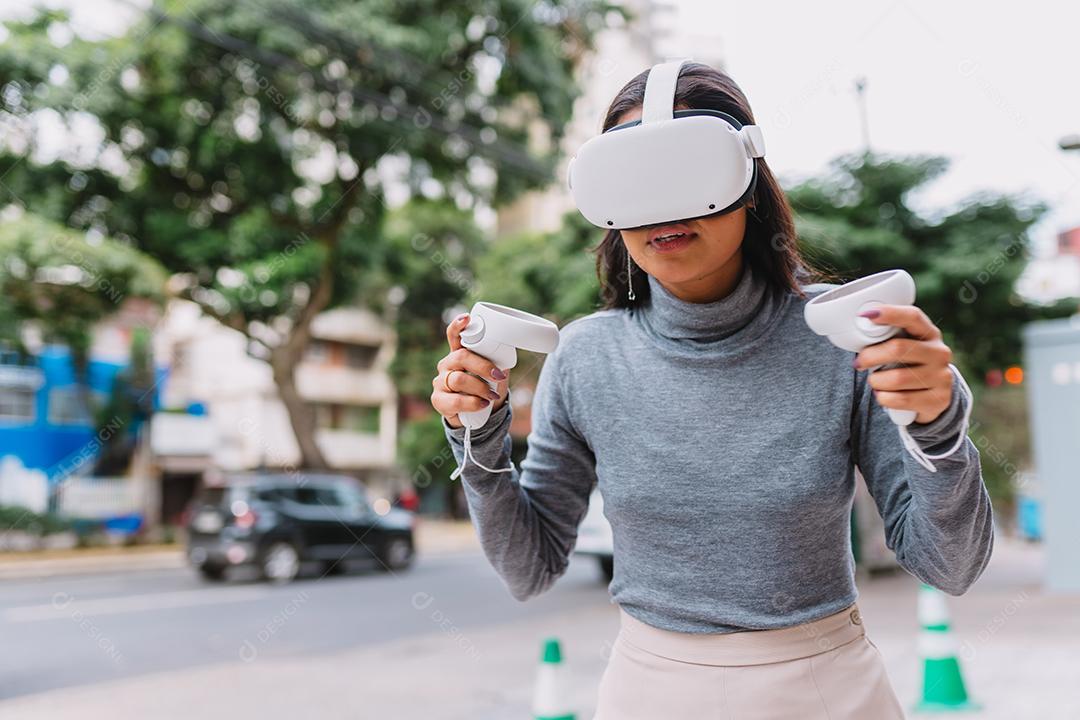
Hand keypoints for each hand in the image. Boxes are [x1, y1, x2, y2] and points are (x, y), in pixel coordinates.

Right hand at [431, 313, 508, 428]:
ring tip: (492, 395)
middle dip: (483, 366)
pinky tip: (482, 404)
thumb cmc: (484, 389)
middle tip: (498, 375)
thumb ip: (497, 363)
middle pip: (461, 357)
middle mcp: (447, 365)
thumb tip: (506, 355)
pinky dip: (473, 403)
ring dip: (481, 388)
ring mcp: (440, 382)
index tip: (467, 317)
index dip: (458, 326)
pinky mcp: (438, 400)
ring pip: (459, 379)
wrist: (474, 416)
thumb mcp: (493, 375)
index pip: (454, 336)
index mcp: (459, 354)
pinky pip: (455, 400)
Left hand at [853, 305, 954, 424]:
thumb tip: (856, 332)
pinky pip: (901, 399)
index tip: (867, 314)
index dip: (890, 314)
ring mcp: (942, 376)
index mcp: (929, 333)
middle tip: (859, 363)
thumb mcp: (903, 346)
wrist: (933, 396)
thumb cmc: (907, 365)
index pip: (912, 317)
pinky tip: (883, 395)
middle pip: (898, 349)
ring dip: (876, 381)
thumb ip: (886, 337)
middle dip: (870, 356)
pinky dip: (884, 398)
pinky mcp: (939, 399)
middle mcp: (939, 352)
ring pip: (897, 378)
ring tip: (875, 381)